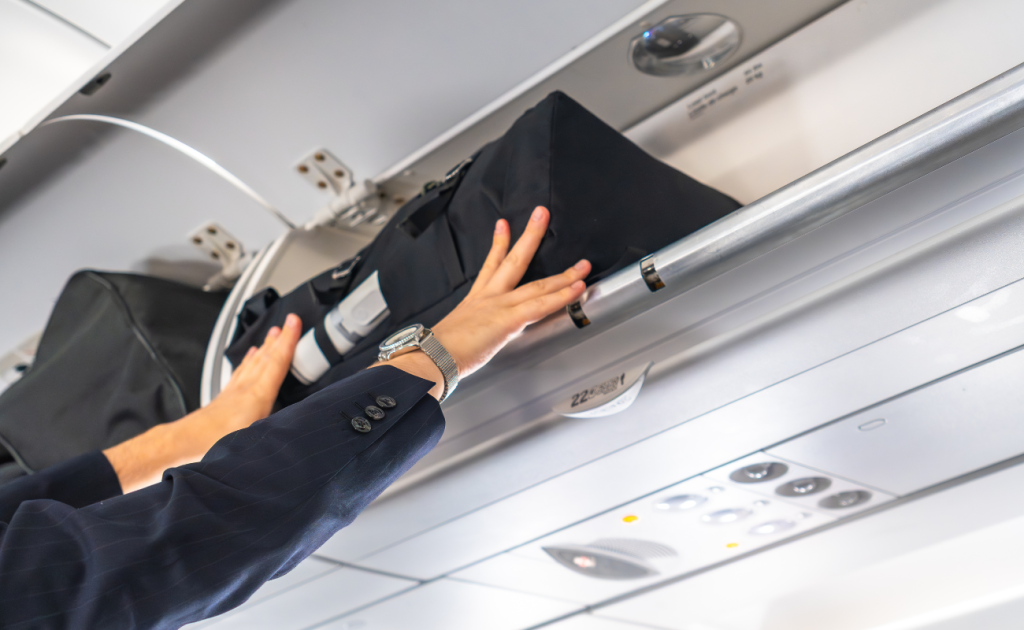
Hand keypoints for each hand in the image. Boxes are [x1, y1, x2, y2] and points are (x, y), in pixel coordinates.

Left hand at [203, 313, 302, 433]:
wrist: (184, 443)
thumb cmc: (214, 443)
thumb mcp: (255, 440)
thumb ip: (278, 430)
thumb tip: (295, 424)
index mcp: (257, 396)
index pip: (277, 362)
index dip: (289, 341)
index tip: (295, 322)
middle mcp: (245, 389)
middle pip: (266, 357)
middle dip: (280, 338)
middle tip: (289, 322)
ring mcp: (233, 392)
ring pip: (253, 362)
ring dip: (266, 347)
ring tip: (274, 334)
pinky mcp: (224, 398)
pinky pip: (240, 373)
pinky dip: (248, 361)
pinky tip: (250, 358)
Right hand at [382, 206, 589, 397]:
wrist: (430, 357)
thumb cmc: (435, 352)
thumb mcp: (450, 336)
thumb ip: (464, 333)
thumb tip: (461, 343)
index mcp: (474, 300)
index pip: (489, 266)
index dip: (498, 243)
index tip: (503, 224)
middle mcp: (488, 298)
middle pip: (514, 260)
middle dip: (530, 235)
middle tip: (542, 213)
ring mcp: (500, 306)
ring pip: (537, 285)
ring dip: (563, 273)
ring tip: (582, 263)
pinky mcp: (508, 320)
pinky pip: (541, 305)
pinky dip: (562, 295)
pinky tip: (577, 287)